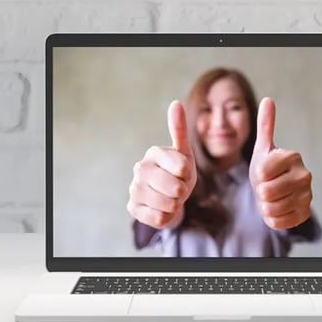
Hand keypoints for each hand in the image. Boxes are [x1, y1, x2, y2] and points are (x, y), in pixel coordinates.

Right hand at [127, 100, 196, 228]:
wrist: (168, 196)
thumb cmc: (178, 172)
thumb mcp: (184, 153)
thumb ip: (179, 130)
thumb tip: (175, 103)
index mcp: (154, 152)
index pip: (182, 167)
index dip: (188, 174)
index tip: (183, 172)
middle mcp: (140, 168)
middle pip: (176, 188)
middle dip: (183, 191)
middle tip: (178, 188)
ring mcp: (134, 188)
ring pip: (168, 204)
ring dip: (175, 204)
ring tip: (170, 197)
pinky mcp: (132, 208)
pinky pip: (159, 218)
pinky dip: (166, 216)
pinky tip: (161, 208)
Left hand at [249, 98, 312, 229]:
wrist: (278, 190)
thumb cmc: (268, 167)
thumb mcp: (263, 148)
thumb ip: (266, 125)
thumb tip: (268, 100)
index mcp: (293, 157)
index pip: (262, 171)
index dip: (257, 174)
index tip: (264, 171)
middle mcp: (305, 175)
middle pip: (266, 191)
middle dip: (260, 192)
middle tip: (267, 186)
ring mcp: (307, 196)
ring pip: (271, 208)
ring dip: (265, 205)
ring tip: (272, 197)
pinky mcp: (305, 213)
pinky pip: (278, 222)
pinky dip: (272, 218)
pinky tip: (278, 208)